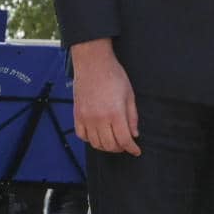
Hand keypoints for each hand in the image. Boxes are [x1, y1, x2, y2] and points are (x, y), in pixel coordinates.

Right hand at [70, 39, 140, 154]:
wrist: (93, 63)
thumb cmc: (114, 76)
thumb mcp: (129, 95)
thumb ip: (132, 117)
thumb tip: (134, 134)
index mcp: (115, 113)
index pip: (124, 140)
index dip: (131, 149)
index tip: (136, 151)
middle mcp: (99, 118)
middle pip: (109, 145)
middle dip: (120, 148)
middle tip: (125, 145)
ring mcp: (86, 117)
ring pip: (95, 143)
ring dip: (106, 146)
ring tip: (113, 141)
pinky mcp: (77, 114)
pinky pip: (81, 135)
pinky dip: (90, 139)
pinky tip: (98, 134)